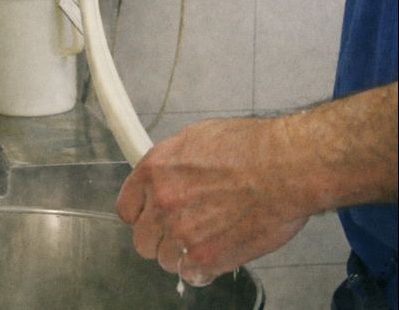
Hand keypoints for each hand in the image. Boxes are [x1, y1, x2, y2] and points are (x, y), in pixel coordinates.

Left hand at [115, 116, 309, 285]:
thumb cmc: (252, 147)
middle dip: (159, 238)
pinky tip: (217, 253)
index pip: (126, 208)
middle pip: (142, 240)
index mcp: (154, 171)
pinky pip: (191, 275)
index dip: (141, 215)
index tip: (150, 218)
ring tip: (205, 240)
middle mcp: (161, 202)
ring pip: (165, 260)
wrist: (287, 167)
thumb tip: (165, 176)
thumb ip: (172, 164)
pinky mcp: (207, 256)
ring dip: (181, 254)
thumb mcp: (196, 138)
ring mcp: (182, 232)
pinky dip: (202, 269)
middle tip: (181, 231)